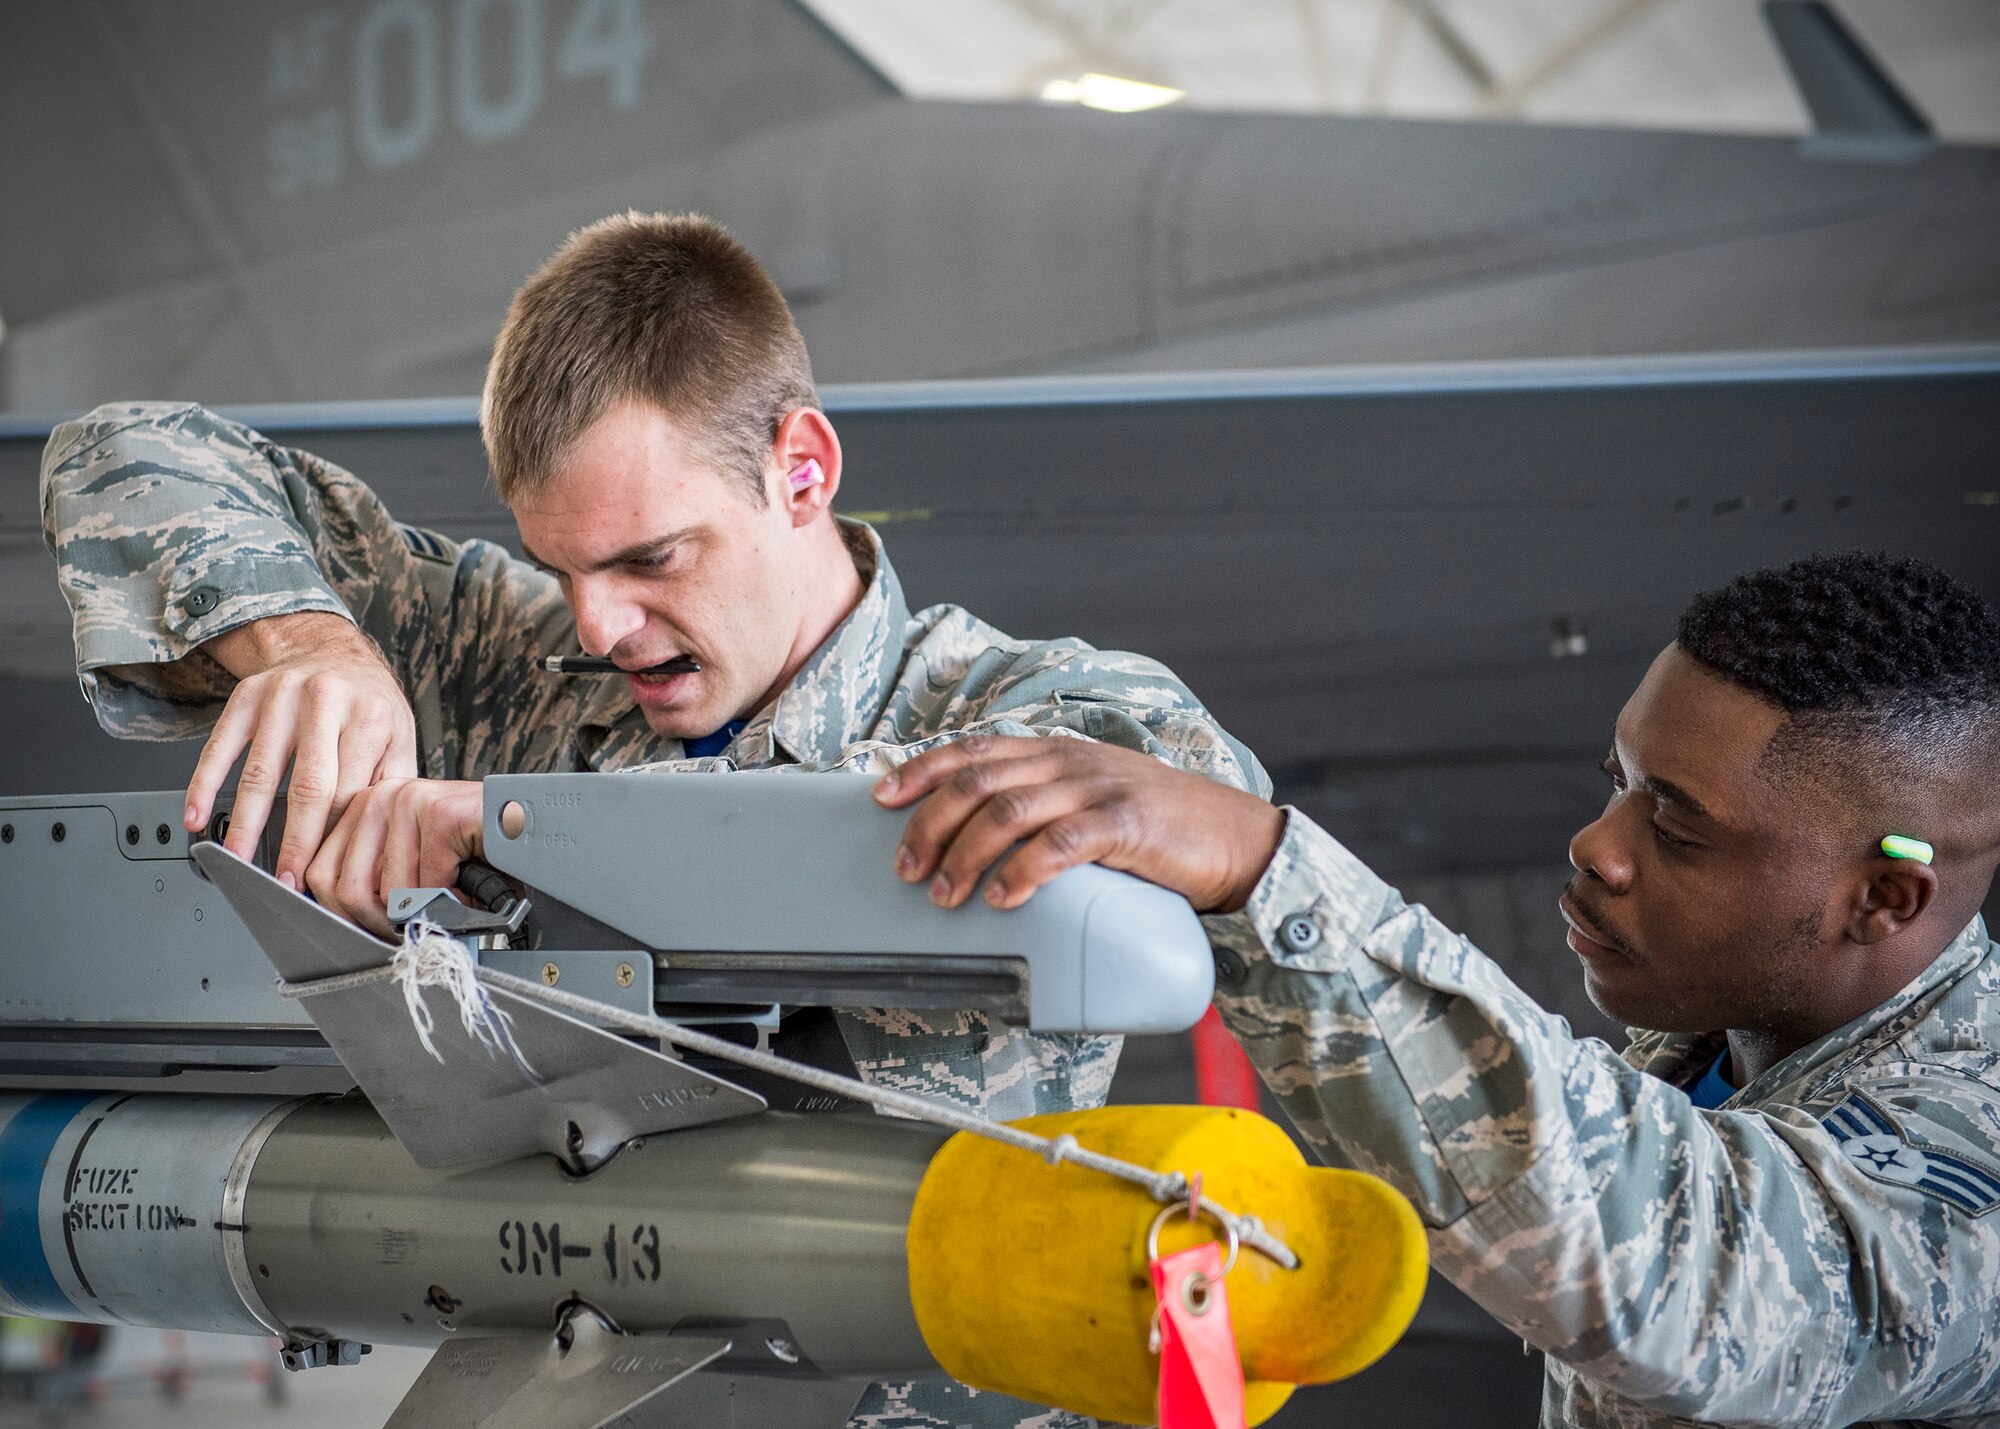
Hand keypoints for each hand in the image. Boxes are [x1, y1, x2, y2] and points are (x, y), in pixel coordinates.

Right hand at [189, 612, 417, 887]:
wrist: (331, 650)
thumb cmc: (368, 703)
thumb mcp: (399, 736)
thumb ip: (392, 784)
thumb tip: (383, 842)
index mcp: (371, 716)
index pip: (350, 792)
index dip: (335, 839)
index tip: (325, 874)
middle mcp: (326, 701)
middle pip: (308, 785)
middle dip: (294, 840)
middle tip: (284, 879)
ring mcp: (282, 695)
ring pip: (259, 771)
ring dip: (244, 822)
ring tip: (237, 859)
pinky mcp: (246, 695)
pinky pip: (219, 745)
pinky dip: (203, 784)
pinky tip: (196, 816)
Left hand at [304, 778, 483, 935]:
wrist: (533, 829)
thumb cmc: (476, 849)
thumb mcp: (410, 863)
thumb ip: (370, 879)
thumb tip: (336, 917)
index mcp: (363, 808)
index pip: (318, 875)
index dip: (347, 917)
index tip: (378, 928)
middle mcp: (379, 796)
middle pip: (346, 890)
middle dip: (385, 924)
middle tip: (417, 927)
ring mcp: (409, 800)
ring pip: (389, 894)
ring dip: (427, 911)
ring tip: (452, 898)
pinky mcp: (440, 813)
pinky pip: (427, 885)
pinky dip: (454, 900)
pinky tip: (470, 886)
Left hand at [873, 735, 1285, 913]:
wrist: (1233, 837)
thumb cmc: (1155, 827)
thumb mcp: (1088, 800)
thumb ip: (1040, 805)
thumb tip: (973, 834)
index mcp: (1054, 752)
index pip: (973, 751)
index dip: (921, 771)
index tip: (881, 798)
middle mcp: (1068, 761)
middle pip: (977, 782)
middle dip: (930, 825)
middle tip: (906, 869)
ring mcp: (1096, 788)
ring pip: (1008, 811)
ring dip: (966, 855)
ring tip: (945, 895)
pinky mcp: (1125, 823)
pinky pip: (1060, 843)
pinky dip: (1023, 870)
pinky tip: (1002, 897)